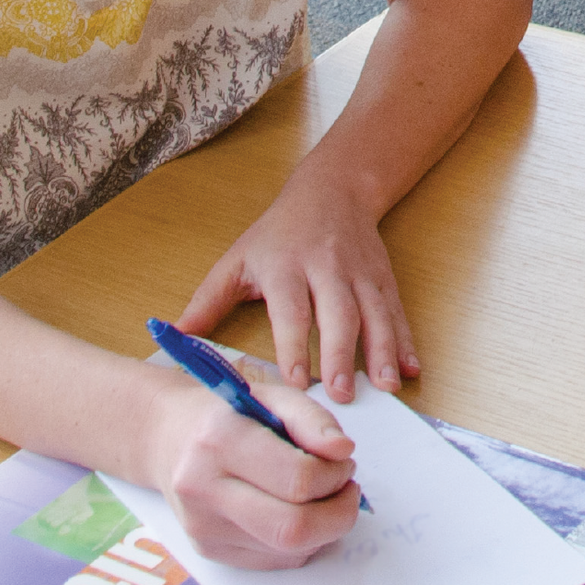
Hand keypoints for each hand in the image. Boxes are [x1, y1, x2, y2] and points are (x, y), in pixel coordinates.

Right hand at [146, 372, 358, 568]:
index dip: (335, 475)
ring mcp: (204, 528)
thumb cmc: (229, 413)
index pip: (296, 479)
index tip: (345, 461)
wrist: (169, 439)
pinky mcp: (209, 552)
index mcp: (220, 440)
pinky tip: (299, 512)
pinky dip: (301, 543)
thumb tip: (343, 451)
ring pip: (287, 551)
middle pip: (292, 529)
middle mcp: (205, 490)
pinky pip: (274, 561)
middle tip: (347, 489)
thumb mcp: (272, 396)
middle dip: (338, 514)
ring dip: (324, 529)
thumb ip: (312, 419)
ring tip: (325, 497)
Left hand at [179, 156, 419, 405]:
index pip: (292, 308)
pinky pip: (396, 310)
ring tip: (386, 386)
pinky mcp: (382, 278)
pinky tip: (411, 368)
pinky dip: (406, 340)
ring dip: (383, 349)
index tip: (297, 381)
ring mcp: (359, 273)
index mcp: (286, 265)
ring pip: (374, 312)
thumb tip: (173, 337)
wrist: (331, 190)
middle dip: (343, 354)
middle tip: (343, 395)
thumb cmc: (278, 234)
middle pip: (338, 312)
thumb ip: (207, 301)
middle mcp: (326, 268)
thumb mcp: (238, 259)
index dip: (295, 345)